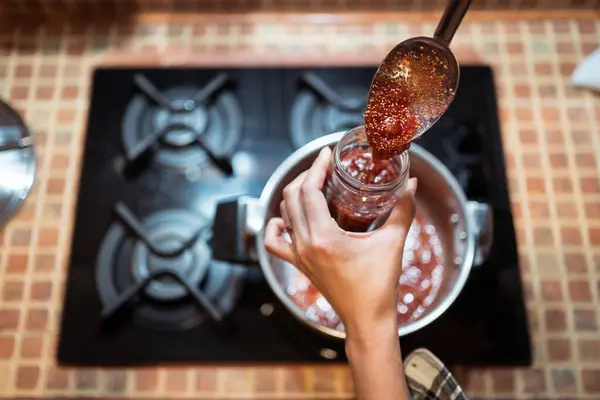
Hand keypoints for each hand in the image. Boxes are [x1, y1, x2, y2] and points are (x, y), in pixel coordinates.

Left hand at [264, 146, 416, 342]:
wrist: (367, 318)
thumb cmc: (379, 285)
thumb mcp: (393, 243)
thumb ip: (403, 210)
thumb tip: (411, 183)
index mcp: (323, 237)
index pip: (309, 191)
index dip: (316, 167)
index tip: (327, 154)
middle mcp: (305, 245)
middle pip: (292, 197)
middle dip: (307, 175)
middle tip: (324, 166)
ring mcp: (298, 255)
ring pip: (283, 214)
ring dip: (295, 195)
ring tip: (313, 184)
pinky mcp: (298, 264)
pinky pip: (274, 243)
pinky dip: (276, 226)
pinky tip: (287, 218)